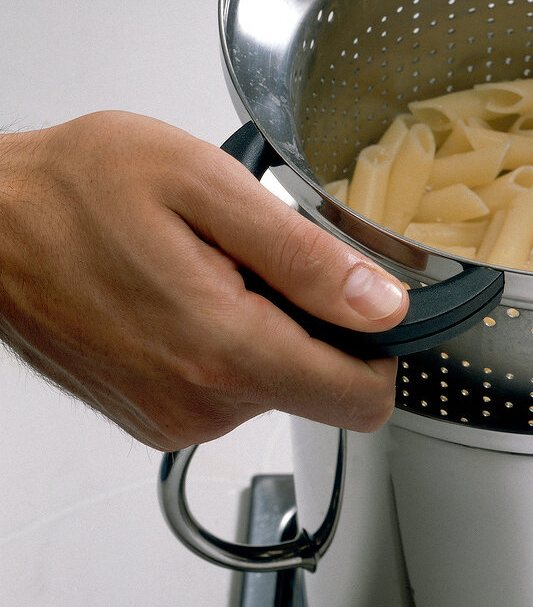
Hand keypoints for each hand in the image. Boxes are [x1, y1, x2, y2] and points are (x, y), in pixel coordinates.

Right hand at [0, 112, 408, 449]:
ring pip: (274, 385)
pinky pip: (227, 389)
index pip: (358, 401)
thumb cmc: (77, 189)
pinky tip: (188, 291)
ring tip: (211, 267)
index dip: (381, 352)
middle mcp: (198, 406)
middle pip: (319, 387)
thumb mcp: (207, 188)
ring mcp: (170, 418)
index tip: (369, 304)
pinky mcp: (151, 415)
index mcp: (223, 352)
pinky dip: (227, 342)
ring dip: (266, 327)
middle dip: (313, 324)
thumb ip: (305, 257)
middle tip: (259, 260)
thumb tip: (381, 305)